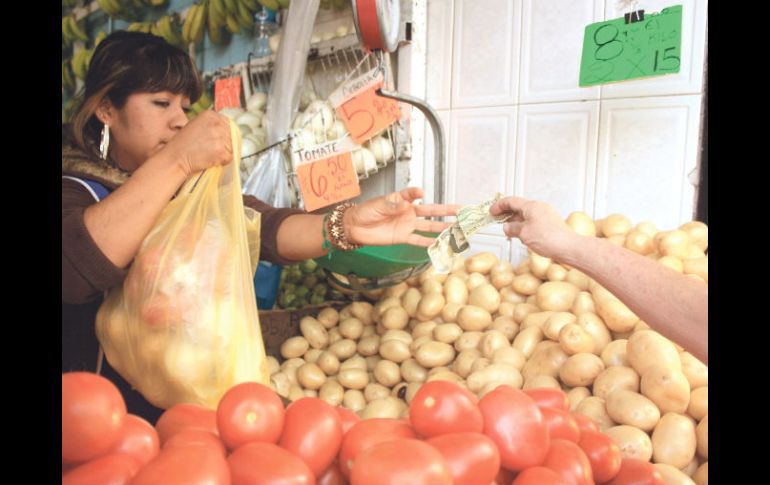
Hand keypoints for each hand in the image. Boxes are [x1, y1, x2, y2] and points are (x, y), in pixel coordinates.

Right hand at [162, 110, 232, 175]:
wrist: (176, 157)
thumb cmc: (182, 144)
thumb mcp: (196, 126)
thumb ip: (212, 125)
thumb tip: (226, 131)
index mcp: (210, 115)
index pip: (229, 124)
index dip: (226, 135)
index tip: (219, 141)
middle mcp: (217, 124)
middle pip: (232, 135)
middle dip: (226, 144)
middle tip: (213, 150)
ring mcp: (220, 137)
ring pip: (232, 147)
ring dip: (224, 153)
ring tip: (210, 154)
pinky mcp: (222, 151)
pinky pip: (230, 157)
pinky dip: (223, 161)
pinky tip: (211, 160)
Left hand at [344, 187, 460, 247]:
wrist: (355, 227)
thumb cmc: (366, 211)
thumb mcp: (379, 204)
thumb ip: (394, 204)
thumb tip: (407, 203)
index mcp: (402, 200)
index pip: (414, 194)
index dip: (417, 194)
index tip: (421, 194)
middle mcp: (409, 212)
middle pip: (431, 211)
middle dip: (446, 211)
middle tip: (462, 211)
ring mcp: (407, 225)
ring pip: (429, 226)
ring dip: (442, 227)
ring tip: (457, 228)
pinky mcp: (403, 237)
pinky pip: (418, 240)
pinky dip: (428, 243)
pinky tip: (439, 245)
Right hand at [489, 196, 576, 258]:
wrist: (567, 247)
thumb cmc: (548, 238)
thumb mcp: (524, 233)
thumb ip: (512, 229)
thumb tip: (507, 227)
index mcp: (532, 206)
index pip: (511, 201)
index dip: (499, 205)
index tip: (491, 211)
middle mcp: (539, 208)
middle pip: (519, 207)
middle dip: (507, 213)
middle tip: (497, 220)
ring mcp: (546, 215)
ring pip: (526, 215)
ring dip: (515, 221)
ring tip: (507, 230)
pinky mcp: (550, 224)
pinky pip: (532, 221)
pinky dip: (523, 225)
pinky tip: (520, 235)